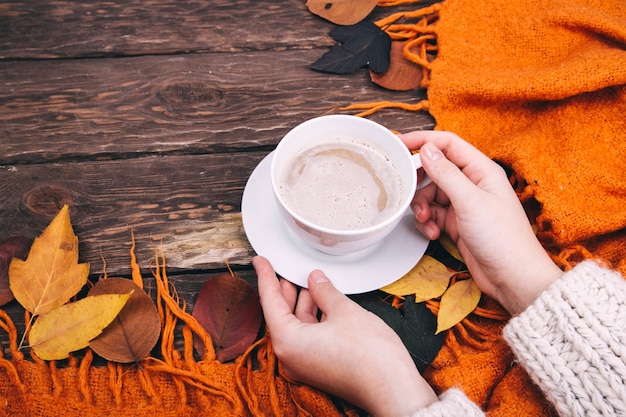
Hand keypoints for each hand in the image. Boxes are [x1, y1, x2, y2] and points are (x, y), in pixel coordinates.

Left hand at [253, 256, 436, 415]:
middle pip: (281, 315)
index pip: (270, 301)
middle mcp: (291, 357)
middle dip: (286, 290)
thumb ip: (325, 292)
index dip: (266, 276)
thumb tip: (316, 280)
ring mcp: (305, 365)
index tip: (261, 262)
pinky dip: (314, 318)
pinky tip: (324, 302)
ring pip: (297, 326)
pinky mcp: (320, 368)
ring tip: (311, 281)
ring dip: (303, 303)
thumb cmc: (370, 356)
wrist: (394, 390)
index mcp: (287, 341)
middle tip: (286, 268)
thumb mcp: (345, 311)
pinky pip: (309, 337)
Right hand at [400, 131, 562, 314]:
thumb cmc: (503, 239)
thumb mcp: (470, 201)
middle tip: (405, 191)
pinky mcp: (458, 224)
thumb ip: (446, 173)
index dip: (422, 141)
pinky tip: (432, 233)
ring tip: (424, 219)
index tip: (398, 143)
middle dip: (418, 182)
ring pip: (431, 194)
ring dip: (422, 206)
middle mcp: (473, 184)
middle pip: (435, 170)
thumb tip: (426, 149)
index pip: (447, 144)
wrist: (514, 278)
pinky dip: (428, 222)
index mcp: (481, 170)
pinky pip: (434, 214)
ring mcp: (465, 205)